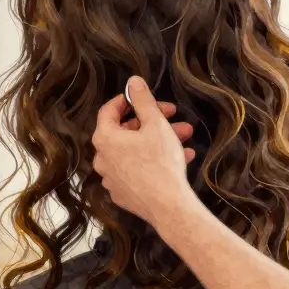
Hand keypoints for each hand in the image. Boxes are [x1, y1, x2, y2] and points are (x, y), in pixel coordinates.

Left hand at [92, 76, 198, 223]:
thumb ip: (143, 100)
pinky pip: (139, 171)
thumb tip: (133, 81)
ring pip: (136, 152)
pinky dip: (155, 162)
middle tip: (174, 117)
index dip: (126, 100)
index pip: (108, 111)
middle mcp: (103, 159)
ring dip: (159, 142)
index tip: (142, 96)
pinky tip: (180, 158)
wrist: (169, 207)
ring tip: (185, 139)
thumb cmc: (160, 162)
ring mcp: (112, 179)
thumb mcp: (155, 124)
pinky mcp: (124, 194)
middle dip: (152, 122)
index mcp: (104, 139)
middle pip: (126, 132)